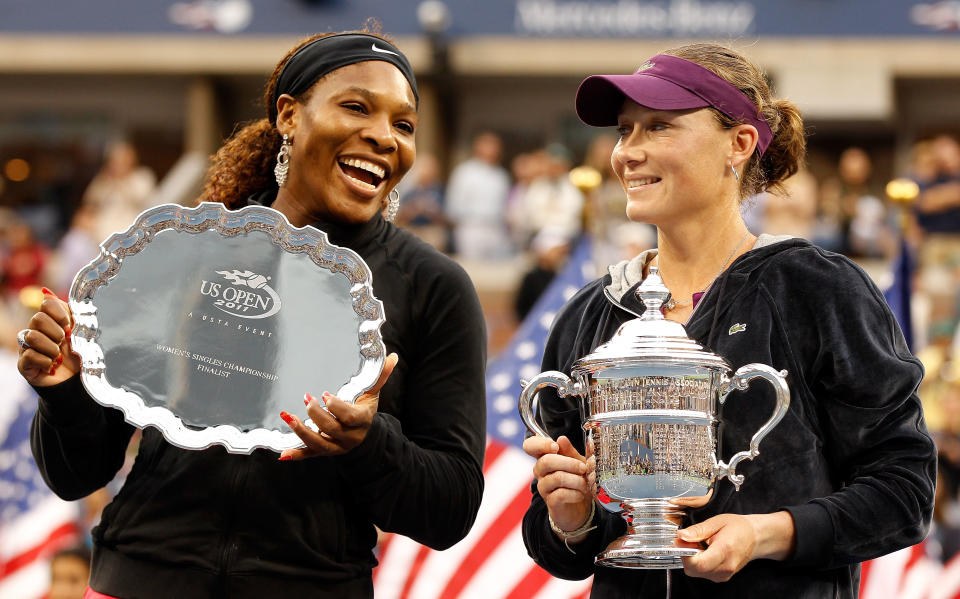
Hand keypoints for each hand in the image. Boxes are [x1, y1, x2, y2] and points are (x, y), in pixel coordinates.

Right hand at [17, 288, 78, 386]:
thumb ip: (68, 311)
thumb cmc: (78, 353)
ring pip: (31, 336)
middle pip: (37, 319)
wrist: (77, 380)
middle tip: (63, 342)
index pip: (46, 304)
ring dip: (51, 348)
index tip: (69, 325)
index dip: (59, 313)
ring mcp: (26, 347)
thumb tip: (46, 292)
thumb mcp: (78, 330)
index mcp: (50, 321)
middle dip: (56, 332)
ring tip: (58, 356)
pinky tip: (52, 366)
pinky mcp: (23, 364)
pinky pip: (29, 355)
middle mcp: (34, 331)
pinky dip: (45, 361)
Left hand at [278, 353, 397, 460]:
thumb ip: (379, 376)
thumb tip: (392, 357)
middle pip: (331, 429)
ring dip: (301, 432)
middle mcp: (349, 437)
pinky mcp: (324, 451)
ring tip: (288, 417)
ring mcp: (336, 446)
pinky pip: (310, 455)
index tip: (325, 394)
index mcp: (362, 421)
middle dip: (316, 415)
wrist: (365, 436)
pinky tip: (283, 454)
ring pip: (319, 444)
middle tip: (307, 399)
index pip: (349, 417)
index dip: (336, 407)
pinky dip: (297, 455)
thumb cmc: (366, 411)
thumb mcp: (372, 395)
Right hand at [523, 434, 594, 538]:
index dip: (540, 444)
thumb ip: (570, 451)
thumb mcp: (577, 462)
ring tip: (585, 483)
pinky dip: (575, 493)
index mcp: (545, 457)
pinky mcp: (551, 502)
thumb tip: (562, 439)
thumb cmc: (576, 480)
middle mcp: (540, 471)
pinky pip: (561, 494)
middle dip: (569, 463)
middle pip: (546, 461)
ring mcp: (544, 487)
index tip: (555, 446)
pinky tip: (580, 494)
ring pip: (557, 478)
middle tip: (583, 468)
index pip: (530, 446)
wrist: (579, 507)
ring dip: (576, 480)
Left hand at [678, 511, 794, 582]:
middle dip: (685, 554)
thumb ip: (698, 530)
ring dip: (691, 559)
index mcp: (724, 551)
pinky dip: (698, 562)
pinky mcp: (722, 577)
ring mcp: (724, 574)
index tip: (679, 541)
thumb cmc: (738, 528)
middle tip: (688, 540)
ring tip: (699, 544)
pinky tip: (704, 551)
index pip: (698, 563)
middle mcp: (725, 567)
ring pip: (696, 572)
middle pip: (694, 569)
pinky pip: (702, 573)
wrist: (755, 538)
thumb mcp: (717, 522)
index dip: (684, 553)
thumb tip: (681, 536)